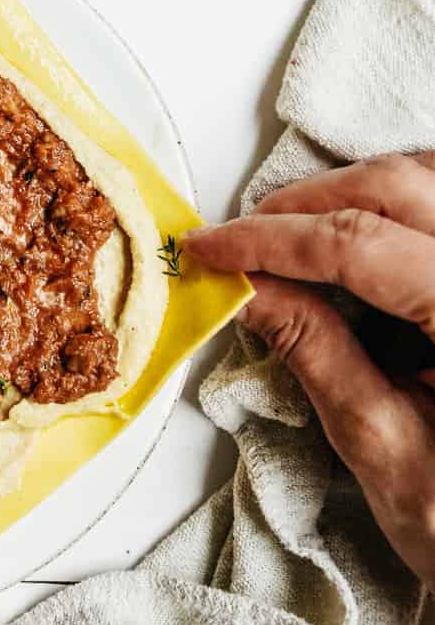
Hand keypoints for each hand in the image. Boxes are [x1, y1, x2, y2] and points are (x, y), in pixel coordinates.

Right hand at [186, 153, 434, 590]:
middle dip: (308, 204)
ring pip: (427, 181)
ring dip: (353, 195)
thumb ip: (315, 352)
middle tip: (243, 239)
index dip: (273, 239)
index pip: (361, 245)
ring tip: (292, 236)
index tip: (211, 249)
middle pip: (399, 189)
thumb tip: (247, 288)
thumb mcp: (381, 444)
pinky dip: (395, 207)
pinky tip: (356, 239)